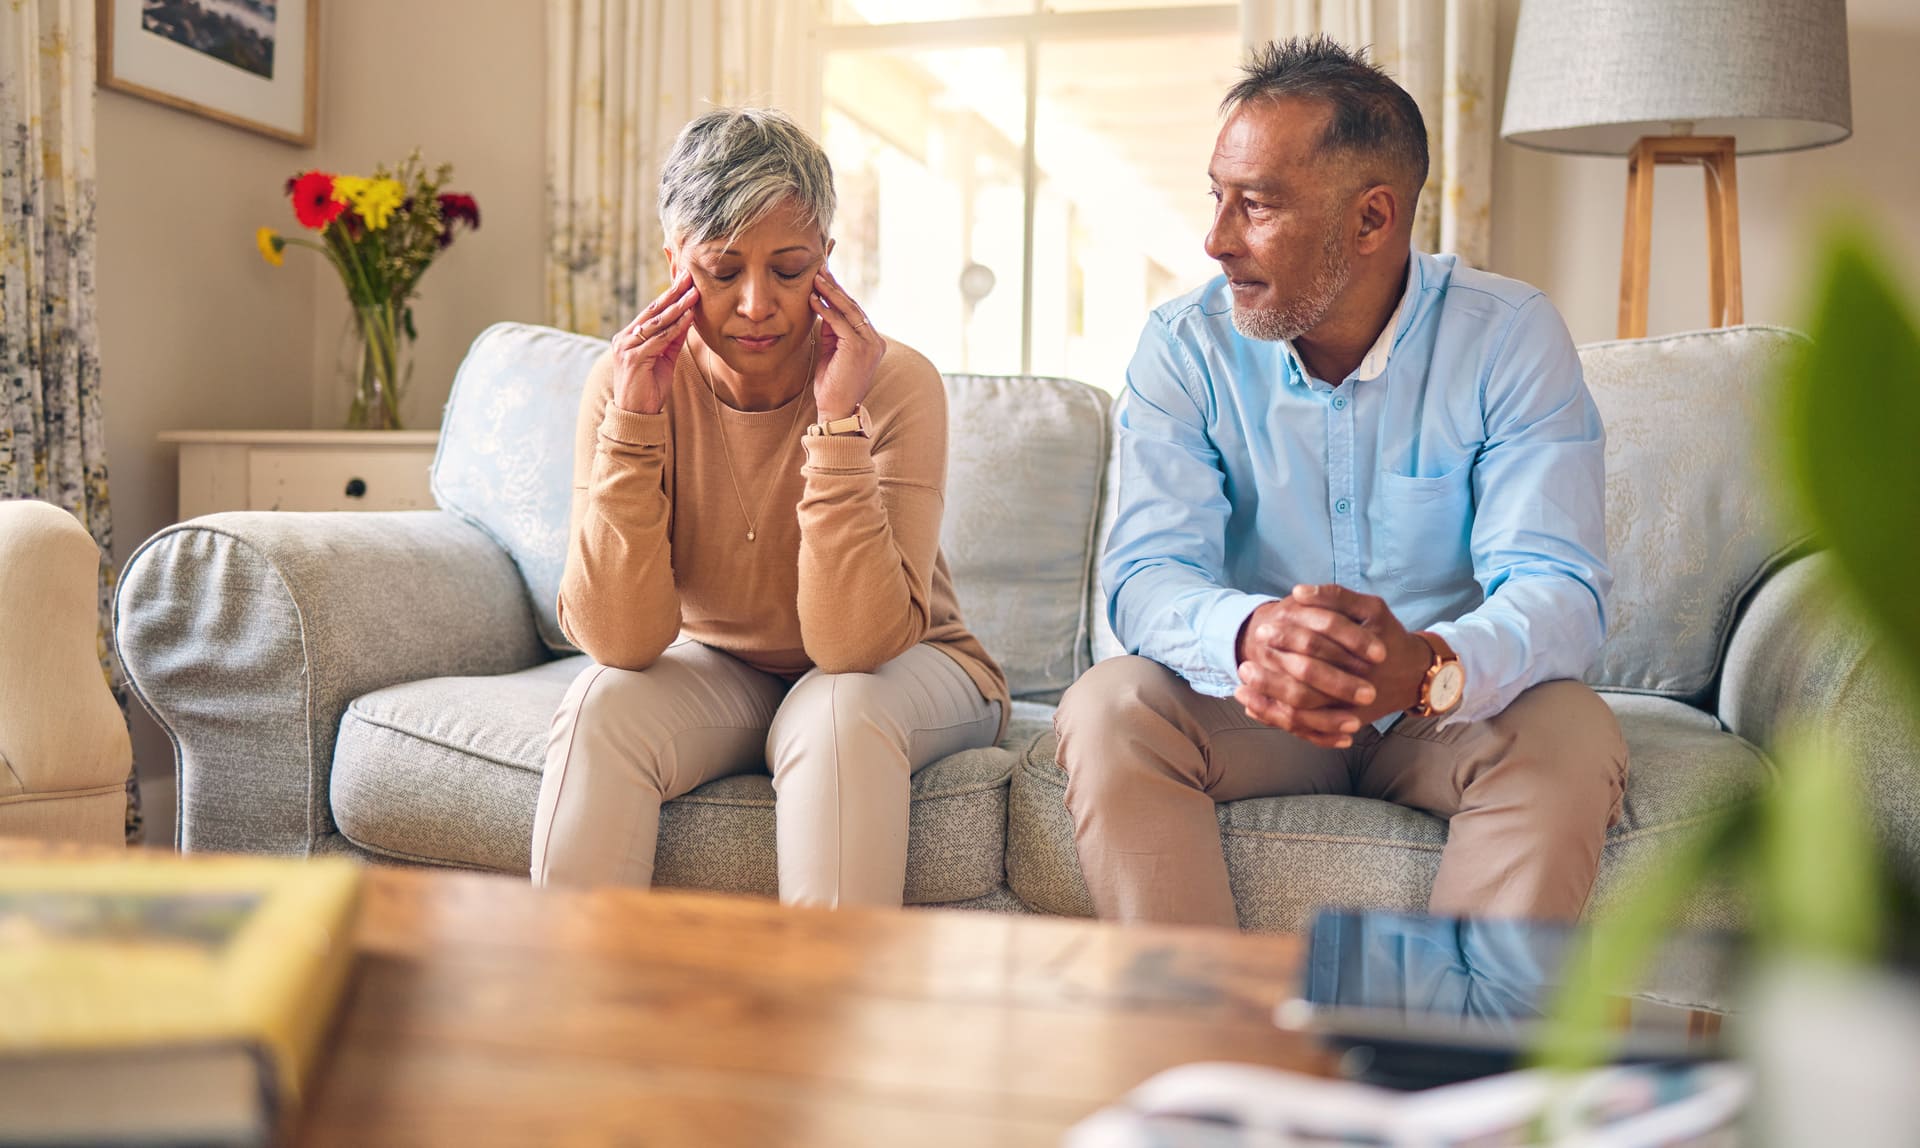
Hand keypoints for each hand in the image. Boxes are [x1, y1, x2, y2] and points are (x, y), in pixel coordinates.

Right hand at [610, 271, 698, 414]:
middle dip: (673, 292)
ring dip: (677, 306)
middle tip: (688, 275)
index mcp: (629, 336)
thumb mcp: (664, 359)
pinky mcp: (633, 358)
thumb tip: (687, 318)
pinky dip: (675, 327)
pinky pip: (659, 339)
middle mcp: (624, 338)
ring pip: (657, 322)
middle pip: (652, 310)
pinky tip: (688, 317)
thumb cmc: (649, 389)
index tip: (684, 280)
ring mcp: (626, 347)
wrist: (637, 415)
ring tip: (693, 292)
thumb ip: (672, 339)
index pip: (651, 311)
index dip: (669, 295)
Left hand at [809, 266, 883, 421]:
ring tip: (816, 278)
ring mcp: (870, 344)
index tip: (825, 278)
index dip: (839, 294)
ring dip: (830, 292)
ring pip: (849, 310)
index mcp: (872, 341)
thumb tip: (822, 308)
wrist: (837, 410)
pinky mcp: (859, 348)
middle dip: (835, 287)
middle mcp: (875, 340)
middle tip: (820, 269)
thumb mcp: (832, 353)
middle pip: (854, 306)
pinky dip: (826, 309)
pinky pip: (840, 322)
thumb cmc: (832, 386)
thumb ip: (832, 332)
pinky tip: (813, 299)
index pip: (855, 311)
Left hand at [1232, 585, 1430, 745]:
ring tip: (1241, 689)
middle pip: (1307, 687)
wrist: (1413, 674)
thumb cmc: (1388, 635)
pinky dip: (1278, 719)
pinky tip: (1253, 708)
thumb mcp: (1371, 608)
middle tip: (1244, 665)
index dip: (1287, 638)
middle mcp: (1357, 687)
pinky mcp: (1344, 724)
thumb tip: (1297, 592)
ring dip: (1268, 702)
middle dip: (1271, 676)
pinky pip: (1307, 729)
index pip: (1318, 647)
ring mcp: (1351, 709)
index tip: (1262, 630)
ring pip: (1304, 714)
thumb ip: (1336, 597)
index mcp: (1363, 654)